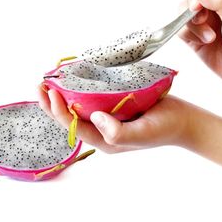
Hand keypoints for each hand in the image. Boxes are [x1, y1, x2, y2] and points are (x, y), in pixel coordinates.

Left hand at [37, 85, 194, 152]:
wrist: (182, 120)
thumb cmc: (164, 128)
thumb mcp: (143, 134)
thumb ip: (118, 132)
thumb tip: (96, 118)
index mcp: (105, 140)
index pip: (76, 128)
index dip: (60, 112)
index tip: (51, 93)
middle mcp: (102, 130)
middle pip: (71, 119)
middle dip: (52, 105)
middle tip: (39, 86)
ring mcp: (107, 118)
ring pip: (78, 109)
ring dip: (62, 97)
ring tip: (49, 83)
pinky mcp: (113, 106)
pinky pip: (91, 99)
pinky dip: (79, 90)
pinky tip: (73, 80)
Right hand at [179, 0, 221, 103]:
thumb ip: (221, 1)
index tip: (197, 4)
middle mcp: (216, 8)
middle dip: (193, 9)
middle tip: (202, 20)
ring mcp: (204, 24)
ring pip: (184, 14)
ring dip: (192, 26)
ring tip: (209, 38)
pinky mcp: (195, 39)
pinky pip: (181, 30)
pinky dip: (187, 35)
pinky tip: (202, 43)